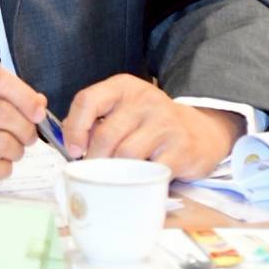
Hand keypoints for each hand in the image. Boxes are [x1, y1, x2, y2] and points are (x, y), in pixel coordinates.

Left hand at [61, 74, 242, 179]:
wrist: (200, 131)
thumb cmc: (150, 124)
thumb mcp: (123, 110)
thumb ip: (97, 121)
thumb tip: (69, 143)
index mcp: (124, 87)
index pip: (87, 100)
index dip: (74, 128)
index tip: (73, 150)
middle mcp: (144, 99)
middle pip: (105, 135)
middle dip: (93, 160)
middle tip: (93, 172)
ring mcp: (164, 122)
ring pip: (125, 154)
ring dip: (114, 172)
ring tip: (114, 178)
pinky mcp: (180, 148)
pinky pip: (150, 170)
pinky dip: (139, 180)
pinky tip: (138, 180)